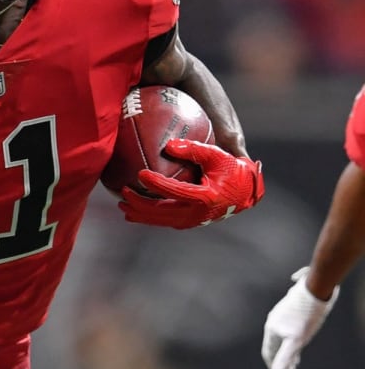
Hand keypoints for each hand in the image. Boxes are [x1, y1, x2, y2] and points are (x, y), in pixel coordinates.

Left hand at [118, 139, 263, 228]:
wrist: (245, 192)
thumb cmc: (231, 169)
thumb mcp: (216, 155)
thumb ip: (193, 149)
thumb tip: (168, 145)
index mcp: (205, 197)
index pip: (175, 192)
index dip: (157, 184)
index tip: (140, 174)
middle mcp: (197, 213)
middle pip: (162, 211)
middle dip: (139, 204)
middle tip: (123, 193)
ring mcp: (193, 221)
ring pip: (161, 220)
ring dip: (140, 214)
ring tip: (123, 205)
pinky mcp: (190, 223)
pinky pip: (165, 220)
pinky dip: (149, 217)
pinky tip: (135, 211)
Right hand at [262, 267, 338, 368]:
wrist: (314, 290)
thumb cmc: (306, 316)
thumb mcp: (296, 341)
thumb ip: (285, 359)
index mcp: (272, 329)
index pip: (269, 352)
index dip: (274, 366)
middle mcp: (273, 321)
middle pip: (275, 344)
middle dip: (283, 359)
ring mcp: (281, 314)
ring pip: (282, 335)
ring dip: (288, 348)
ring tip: (297, 358)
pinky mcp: (291, 308)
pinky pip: (288, 327)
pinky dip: (293, 337)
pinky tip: (300, 336)